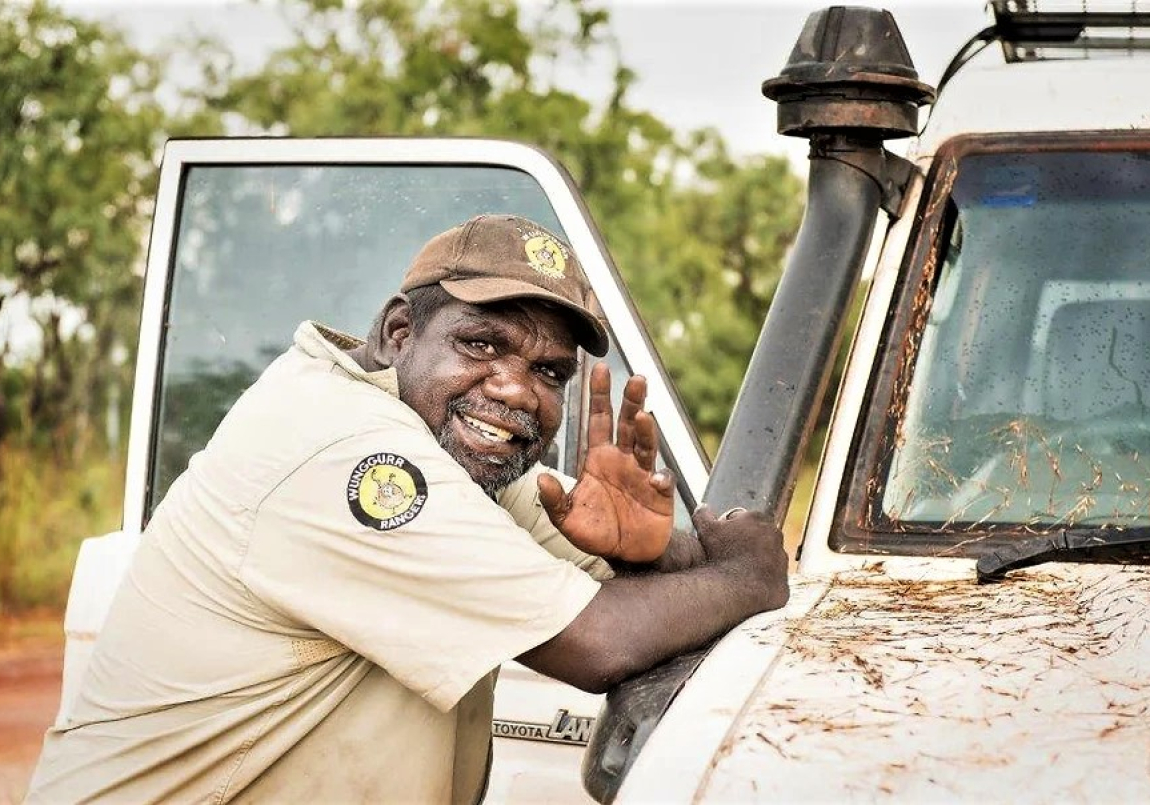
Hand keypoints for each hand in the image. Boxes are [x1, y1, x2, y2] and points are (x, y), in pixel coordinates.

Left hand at [538, 363, 673, 562]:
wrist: (625, 555)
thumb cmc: (596, 532)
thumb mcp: (566, 519)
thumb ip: (554, 500)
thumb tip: (541, 479)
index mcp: (599, 459)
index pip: (599, 419)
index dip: (599, 395)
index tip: (598, 368)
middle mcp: (622, 460)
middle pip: (628, 423)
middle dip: (632, 400)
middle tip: (636, 378)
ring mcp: (642, 475)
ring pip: (647, 444)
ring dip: (647, 429)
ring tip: (644, 416)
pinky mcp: (660, 494)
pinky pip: (662, 481)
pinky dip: (660, 478)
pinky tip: (655, 480)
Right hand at [692, 505, 788, 610]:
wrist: (736, 589)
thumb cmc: (721, 556)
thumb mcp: (706, 530)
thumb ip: (703, 515)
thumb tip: (702, 507)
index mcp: (759, 519)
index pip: (746, 520)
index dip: (732, 529)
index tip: (723, 540)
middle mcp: (775, 536)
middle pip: (759, 538)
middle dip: (746, 545)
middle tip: (729, 557)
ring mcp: (782, 559)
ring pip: (767, 559)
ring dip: (756, 564)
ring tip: (738, 574)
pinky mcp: (784, 581)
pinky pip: (772, 581)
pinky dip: (761, 583)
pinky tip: (747, 587)